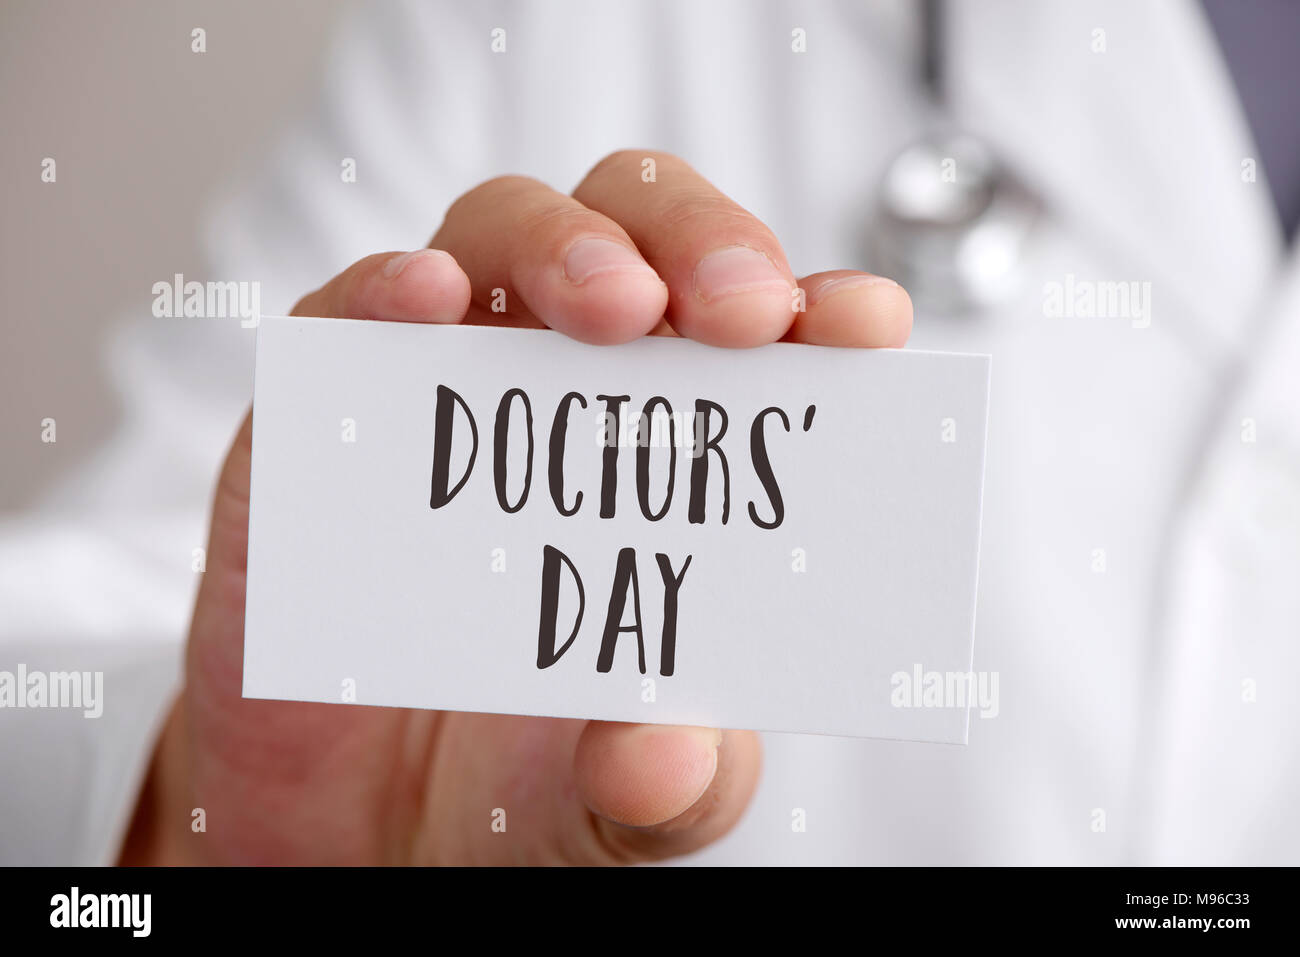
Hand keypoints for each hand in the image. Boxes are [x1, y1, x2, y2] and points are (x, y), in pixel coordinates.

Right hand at [123, 151, 910, 864]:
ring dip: (564, 246)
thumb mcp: (626, 806)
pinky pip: (343, 318)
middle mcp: (569, 403)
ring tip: (611, 310)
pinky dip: (381, 290)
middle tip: (738, 313)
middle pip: (640, 237)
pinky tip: (427, 297)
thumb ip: (668, 785)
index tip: (862, 324)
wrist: (357, 839)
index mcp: (677, 466)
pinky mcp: (323, 424)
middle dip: (699, 243)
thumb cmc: (517, 790)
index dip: (818, 311)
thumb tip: (665, 747)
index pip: (760, 344)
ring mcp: (446, 398)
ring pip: (502, 236)